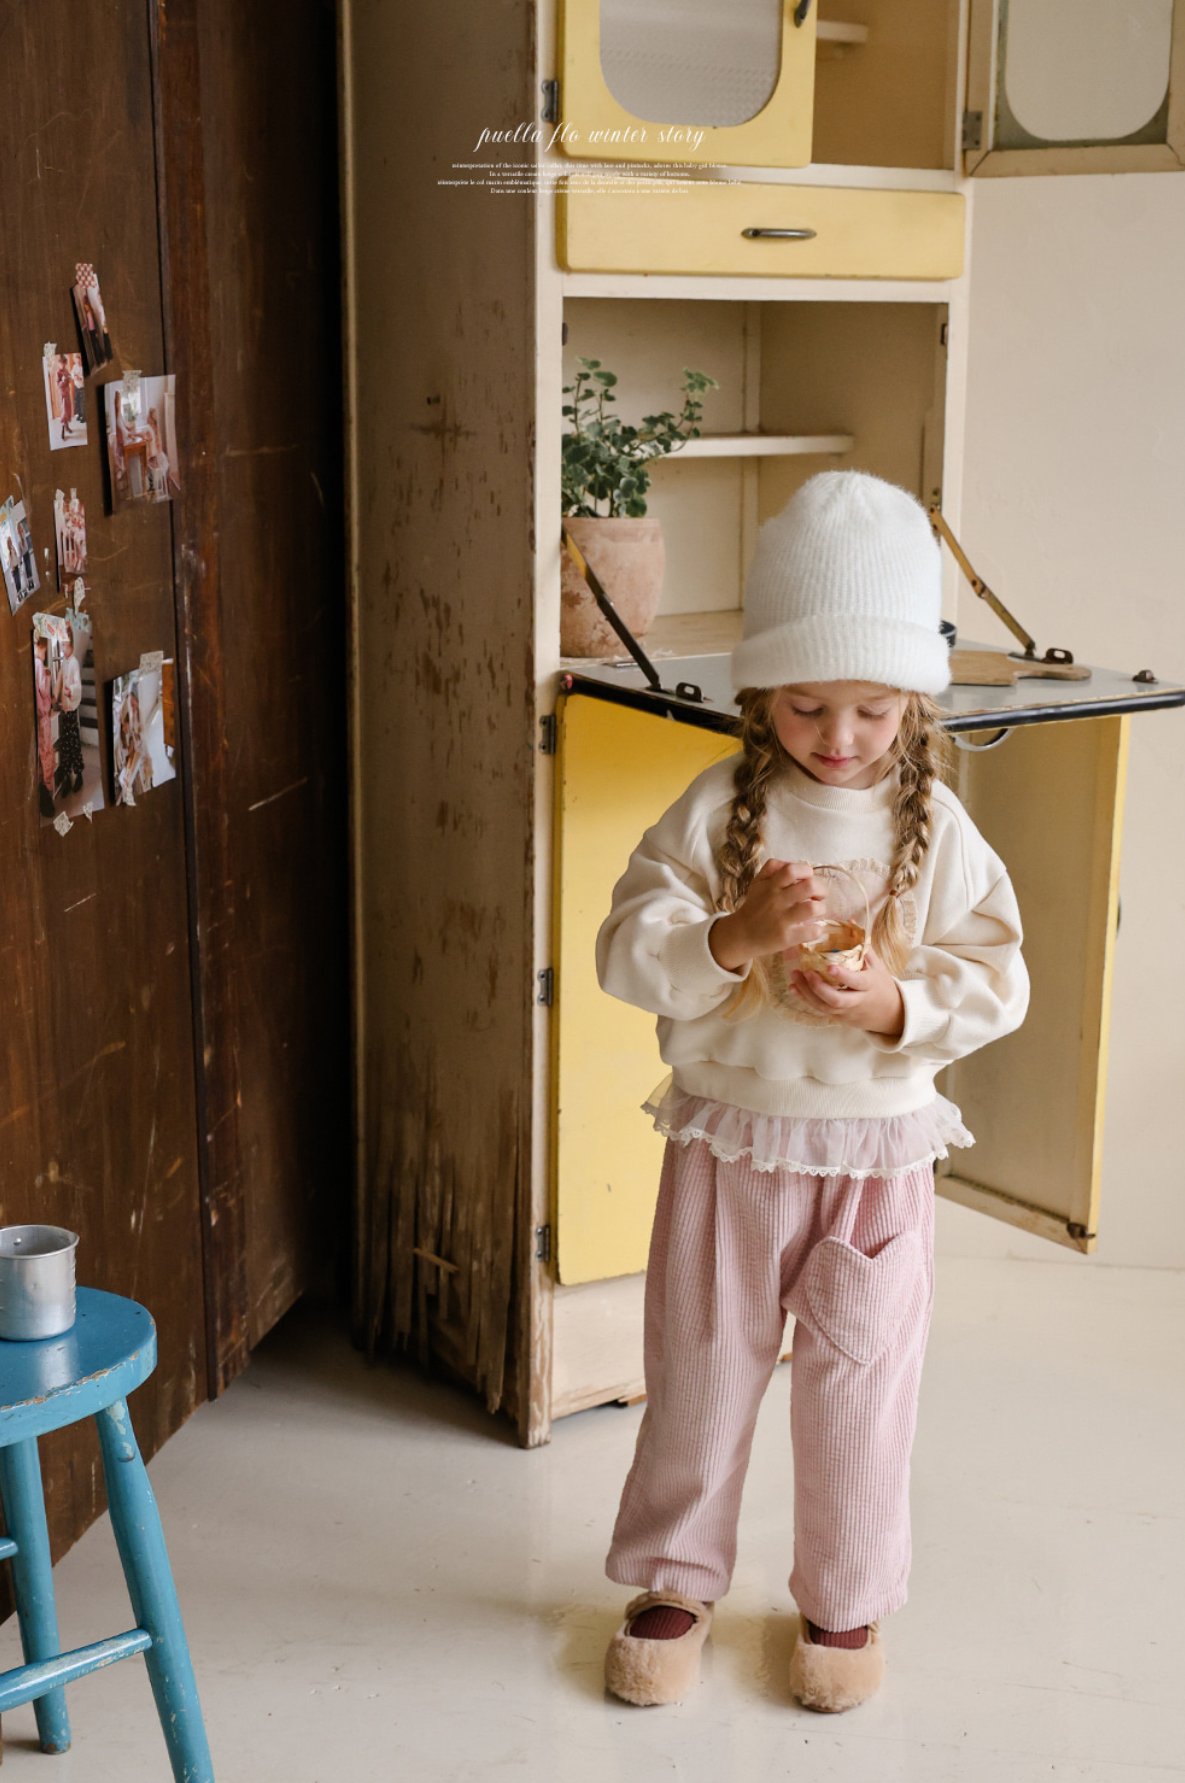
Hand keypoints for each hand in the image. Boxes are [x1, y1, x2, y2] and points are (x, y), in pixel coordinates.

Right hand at [709, 859, 825, 973]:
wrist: (741, 935)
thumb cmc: (754, 907)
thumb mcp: (757, 883)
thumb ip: (771, 868)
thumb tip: (788, 862)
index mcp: (771, 886)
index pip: (791, 870)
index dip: (806, 871)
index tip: (808, 878)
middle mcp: (776, 901)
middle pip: (809, 887)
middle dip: (820, 889)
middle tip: (818, 896)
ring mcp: (782, 920)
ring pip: (812, 909)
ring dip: (820, 908)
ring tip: (815, 912)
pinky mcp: (786, 938)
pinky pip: (811, 932)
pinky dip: (817, 930)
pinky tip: (811, 928)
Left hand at [789, 945, 904, 1037]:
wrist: (889, 1013)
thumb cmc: (881, 984)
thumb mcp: (877, 965)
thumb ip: (862, 945)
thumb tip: (850, 922)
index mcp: (869, 985)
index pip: (856, 982)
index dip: (843, 976)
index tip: (829, 966)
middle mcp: (857, 1000)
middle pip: (836, 999)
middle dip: (818, 987)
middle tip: (806, 971)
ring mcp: (846, 1011)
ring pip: (824, 1007)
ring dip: (806, 993)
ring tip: (794, 976)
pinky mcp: (838, 1016)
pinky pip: (820, 1009)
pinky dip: (805, 999)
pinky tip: (793, 988)